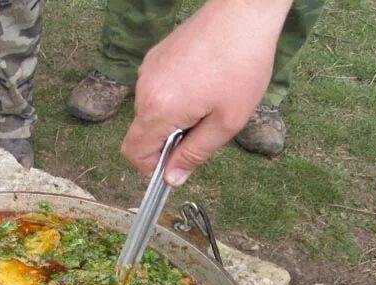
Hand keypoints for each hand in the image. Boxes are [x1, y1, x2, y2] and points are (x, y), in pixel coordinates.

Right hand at [121, 0, 290, 185]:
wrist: (242, 13)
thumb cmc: (241, 65)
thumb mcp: (227, 122)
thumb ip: (195, 154)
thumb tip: (172, 178)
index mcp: (159, 110)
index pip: (133, 152)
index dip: (151, 166)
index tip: (175, 161)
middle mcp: (144, 90)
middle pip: (143, 132)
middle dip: (169, 139)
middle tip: (205, 124)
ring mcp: (147, 70)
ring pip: (151, 110)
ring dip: (173, 116)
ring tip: (207, 98)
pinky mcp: (155, 56)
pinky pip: (156, 89)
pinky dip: (173, 95)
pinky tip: (202, 81)